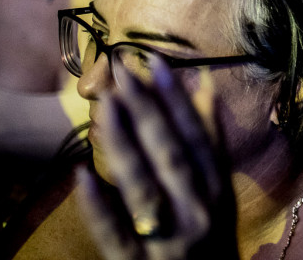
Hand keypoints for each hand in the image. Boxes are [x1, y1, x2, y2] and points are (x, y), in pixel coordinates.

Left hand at [77, 60, 236, 259]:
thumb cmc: (211, 242)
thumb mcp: (220, 194)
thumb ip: (212, 144)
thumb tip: (207, 89)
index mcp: (217, 191)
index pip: (197, 137)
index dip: (177, 99)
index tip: (156, 62)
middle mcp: (198, 211)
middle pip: (171, 154)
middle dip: (148, 110)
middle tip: (123, 72)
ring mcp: (170, 240)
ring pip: (145, 186)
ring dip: (125, 144)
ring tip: (106, 105)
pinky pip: (116, 234)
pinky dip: (100, 206)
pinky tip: (82, 176)